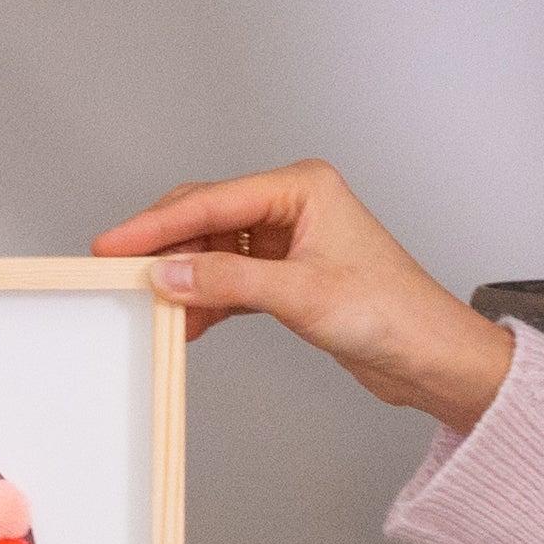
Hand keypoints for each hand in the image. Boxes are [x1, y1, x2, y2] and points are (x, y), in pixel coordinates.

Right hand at [96, 162, 514, 432]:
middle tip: (115, 271)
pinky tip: (185, 323)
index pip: (211, 200)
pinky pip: (230, 279)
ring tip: (150, 306)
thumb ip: (226, 281)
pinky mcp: (288, 274)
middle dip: (162, 248)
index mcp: (302, 188)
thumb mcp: (299, 294)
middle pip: (206, 218)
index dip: (155, 225)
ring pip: (214, 250)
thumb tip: (165, 276)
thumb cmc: (390, 312)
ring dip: (184, 279)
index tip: (112, 244)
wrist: (431, 356)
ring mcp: (289, 239)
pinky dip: (207, 299)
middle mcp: (293, 205)